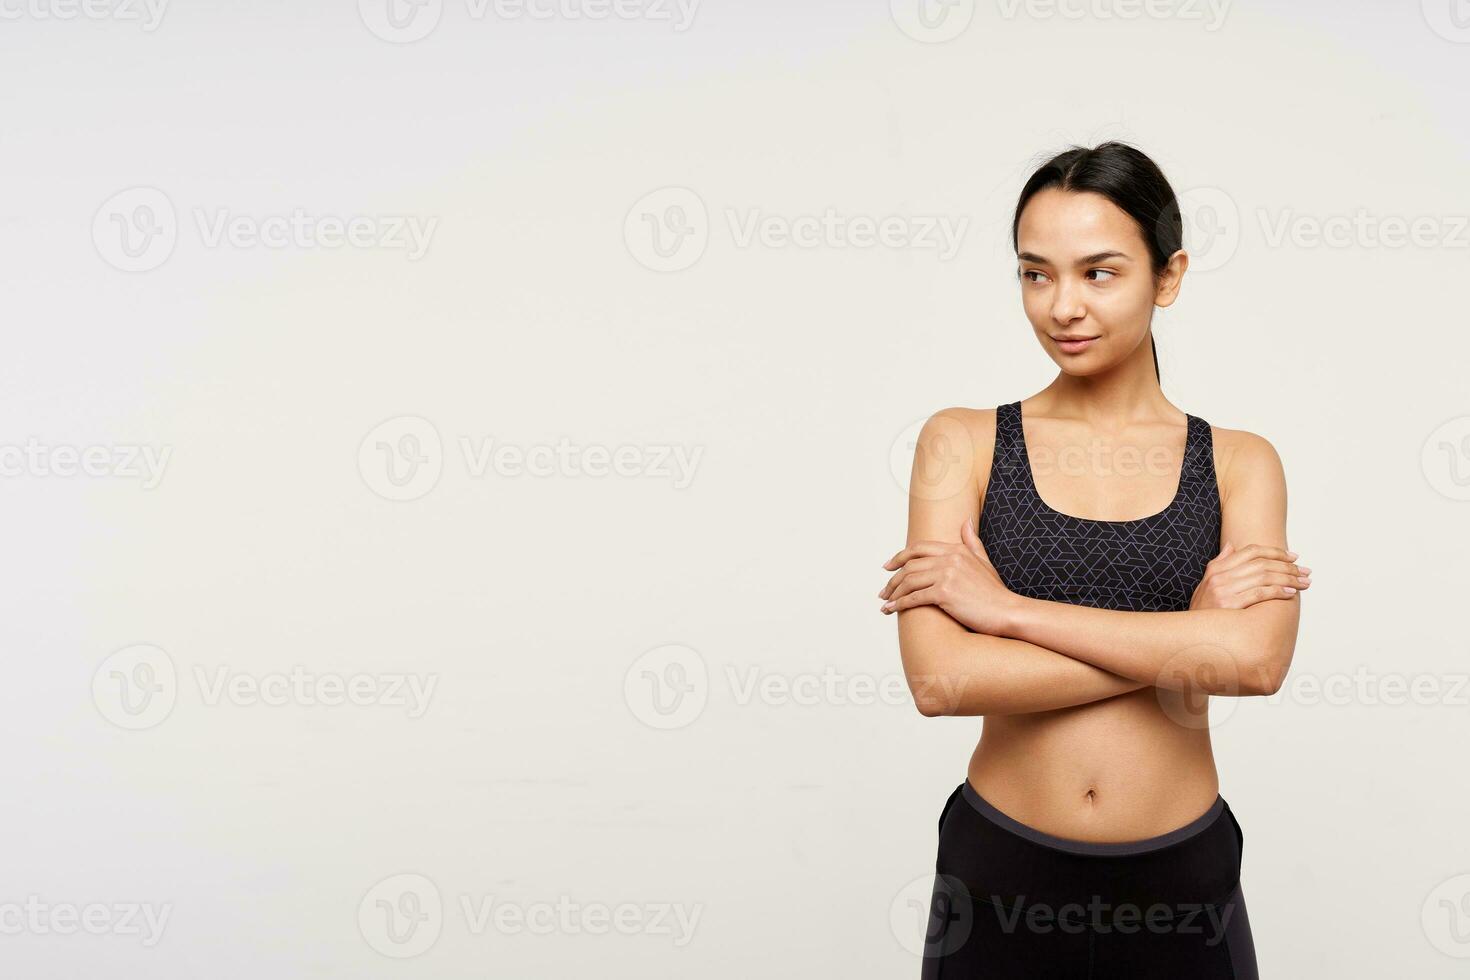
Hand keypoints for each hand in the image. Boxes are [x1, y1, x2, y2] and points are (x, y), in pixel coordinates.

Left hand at [879, 518, 1018, 633]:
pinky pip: (914, 597)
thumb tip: (966, 521)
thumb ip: (972, 542)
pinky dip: (899, 604)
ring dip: (892, 593)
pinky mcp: (944, 593)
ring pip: (908, 581)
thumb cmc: (995, 592)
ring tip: (885, 603)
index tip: (888, 567)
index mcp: (956, 549)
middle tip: (883, 590)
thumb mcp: (984, 562)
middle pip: (909, 565)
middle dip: (892, 579)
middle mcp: (950, 558)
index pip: (918, 548)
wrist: (1007, 612)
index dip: (899, 557)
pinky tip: (891, 610)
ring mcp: (946, 574)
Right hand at [1189, 542, 1311, 609]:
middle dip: (1288, 566)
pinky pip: (1259, 593)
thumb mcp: (1206, 583)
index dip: (1275, 552)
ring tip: (1304, 583)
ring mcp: (1224, 590)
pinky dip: (1278, 591)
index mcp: (1216, 569)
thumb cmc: (1202, 611)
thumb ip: (1220, 563)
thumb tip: (1232, 545)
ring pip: (1264, 577)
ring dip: (1288, 578)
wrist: (1188, 634)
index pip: (1251, 551)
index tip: (1293, 557)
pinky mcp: (1230, 605)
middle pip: (1262, 563)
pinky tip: (1290, 593)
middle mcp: (1220, 577)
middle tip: (1305, 571)